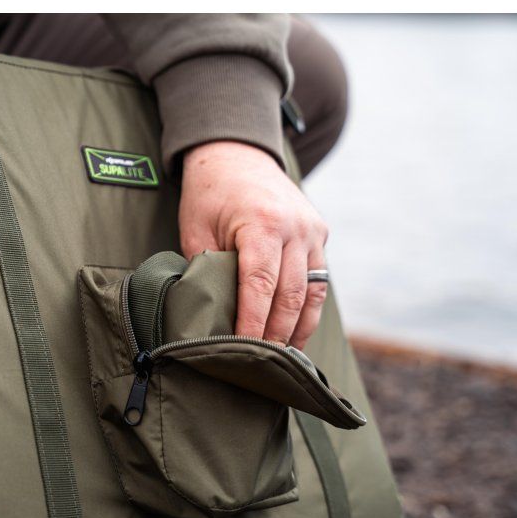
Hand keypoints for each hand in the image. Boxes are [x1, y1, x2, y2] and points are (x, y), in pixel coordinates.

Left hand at [179, 140, 329, 349]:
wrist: (236, 152)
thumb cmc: (210, 193)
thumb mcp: (196, 229)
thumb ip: (206, 270)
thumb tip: (209, 316)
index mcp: (263, 223)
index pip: (260, 285)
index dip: (253, 323)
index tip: (242, 350)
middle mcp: (296, 227)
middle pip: (291, 294)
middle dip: (276, 334)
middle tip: (261, 366)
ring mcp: (313, 231)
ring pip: (312, 292)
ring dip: (298, 329)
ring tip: (282, 360)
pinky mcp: (320, 234)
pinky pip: (318, 280)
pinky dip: (308, 310)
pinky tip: (295, 334)